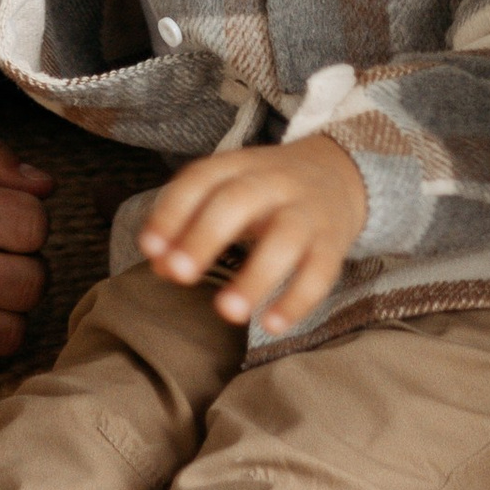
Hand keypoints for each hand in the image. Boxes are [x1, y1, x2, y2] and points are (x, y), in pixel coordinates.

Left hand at [138, 134, 365, 332]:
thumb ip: (191, 224)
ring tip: (227, 312)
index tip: (149, 249)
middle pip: (239, 200)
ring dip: (254, 276)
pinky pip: (320, 272)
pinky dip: (297, 300)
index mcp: (241, 165)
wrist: (340, 172)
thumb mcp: (229, 192)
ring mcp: (307, 211)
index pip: (202, 178)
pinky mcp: (333, 243)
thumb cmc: (267, 192)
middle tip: (179, 274)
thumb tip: (161, 266)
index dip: (173, 212)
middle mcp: (274, 182)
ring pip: (285, 239)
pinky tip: (272, 324)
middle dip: (205, 236)